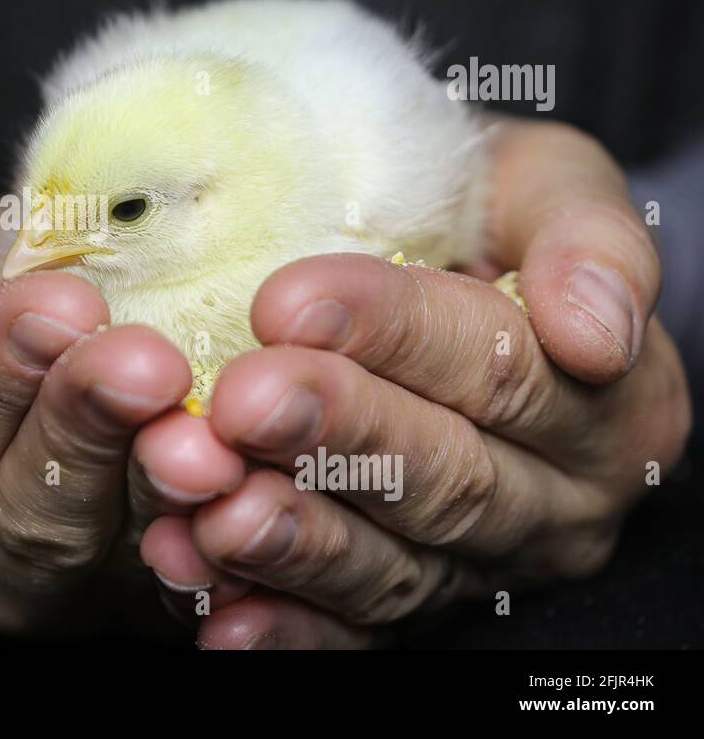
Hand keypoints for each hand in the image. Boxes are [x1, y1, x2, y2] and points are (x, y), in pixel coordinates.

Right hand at [0, 205, 245, 634]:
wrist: (101, 282)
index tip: (53, 302)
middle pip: (24, 512)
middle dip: (83, 426)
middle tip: (143, 360)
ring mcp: (79, 588)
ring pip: (114, 549)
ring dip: (161, 485)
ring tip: (203, 428)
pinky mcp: (163, 596)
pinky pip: (195, 580)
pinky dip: (224, 538)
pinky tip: (253, 485)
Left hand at [137, 120, 691, 647]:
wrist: (439, 266)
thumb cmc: (482, 215)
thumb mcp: (545, 186)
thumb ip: (584, 236)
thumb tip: (595, 329)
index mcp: (604, 401)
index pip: (500, 368)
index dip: (394, 335)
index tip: (285, 300)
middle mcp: (550, 503)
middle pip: (442, 476)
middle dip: (335, 439)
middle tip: (243, 402)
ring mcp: (472, 566)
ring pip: (391, 568)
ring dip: (297, 542)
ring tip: (216, 507)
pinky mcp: (403, 609)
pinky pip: (349, 636)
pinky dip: (283, 629)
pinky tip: (220, 614)